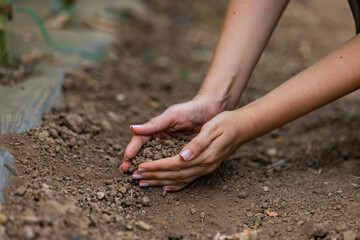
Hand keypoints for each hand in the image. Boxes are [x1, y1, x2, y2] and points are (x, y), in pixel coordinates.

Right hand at [120, 94, 220, 171]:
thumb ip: (155, 124)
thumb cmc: (191, 110)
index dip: (132, 148)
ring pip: (156, 162)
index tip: (127, 157)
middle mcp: (160, 141)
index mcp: (156, 130)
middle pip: (144, 153)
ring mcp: (170, 150)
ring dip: (148, 171)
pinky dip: (165, 174)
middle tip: (126, 171)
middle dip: (134, 162)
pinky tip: (161, 183)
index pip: (139, 140)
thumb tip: (132, 128)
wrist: (210, 112)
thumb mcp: (172, 115)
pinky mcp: (182, 157)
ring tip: (139, 180)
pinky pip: (172, 167)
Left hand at [132, 110, 251, 190]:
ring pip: (179, 179)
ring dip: (160, 182)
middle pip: (174, 175)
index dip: (156, 166)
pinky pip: (188, 180)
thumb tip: (183, 156)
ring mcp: (206, 168)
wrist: (243, 126)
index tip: (140, 167)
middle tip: (135, 178)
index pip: (174, 164)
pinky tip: (166, 188)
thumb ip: (197, 143)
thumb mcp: (212, 128)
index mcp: (203, 156)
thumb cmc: (226, 123)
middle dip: (153, 176)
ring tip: (144, 184)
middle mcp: (204, 165)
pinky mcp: (206, 167)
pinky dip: (175, 185)